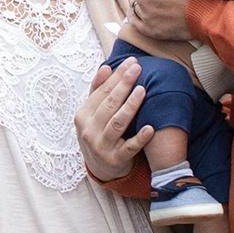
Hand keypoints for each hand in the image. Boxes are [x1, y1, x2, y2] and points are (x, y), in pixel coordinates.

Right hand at [74, 57, 146, 181]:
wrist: (100, 169)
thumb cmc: (98, 134)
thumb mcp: (92, 114)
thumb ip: (97, 91)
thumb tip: (106, 68)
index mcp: (83, 116)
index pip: (101, 92)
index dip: (116, 76)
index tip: (131, 62)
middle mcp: (90, 131)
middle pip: (109, 105)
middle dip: (124, 85)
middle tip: (137, 69)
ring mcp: (102, 147)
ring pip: (117, 124)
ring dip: (130, 106)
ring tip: (142, 90)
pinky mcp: (116, 160)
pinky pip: (129, 148)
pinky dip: (140, 138)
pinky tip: (150, 128)